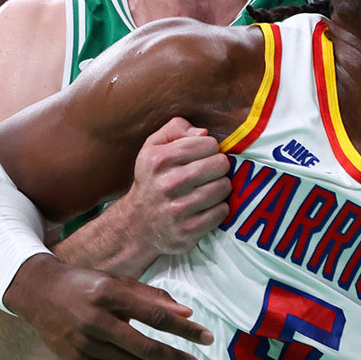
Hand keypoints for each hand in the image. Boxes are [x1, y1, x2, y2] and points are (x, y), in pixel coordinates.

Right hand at [5, 254, 213, 359]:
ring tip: (158, 358)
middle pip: (147, 346)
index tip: (206, 337)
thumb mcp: (118, 282)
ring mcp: (85, 342)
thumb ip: (152, 296)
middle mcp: (96, 319)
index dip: (186, 329)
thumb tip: (186, 312)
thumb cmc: (86, 284)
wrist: (40, 292)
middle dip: (176, 357)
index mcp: (110, 293)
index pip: (157, 316)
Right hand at [118, 117, 230, 254]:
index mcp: (159, 159)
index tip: (203, 156)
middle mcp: (167, 184)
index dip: (210, 148)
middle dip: (219, 166)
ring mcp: (178, 209)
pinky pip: (222, 212)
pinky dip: (219, 208)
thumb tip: (203, 132)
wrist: (136, 225)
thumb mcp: (152, 147)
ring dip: (221, 187)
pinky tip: (207, 207)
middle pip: (220, 164)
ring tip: (208, 188)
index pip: (208, 143)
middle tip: (209, 172)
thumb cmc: (151, 180)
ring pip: (223, 187)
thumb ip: (175, 128)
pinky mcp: (188, 231)